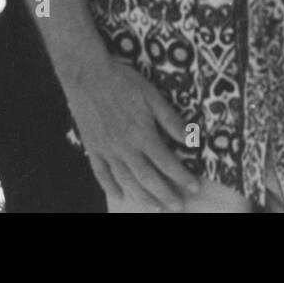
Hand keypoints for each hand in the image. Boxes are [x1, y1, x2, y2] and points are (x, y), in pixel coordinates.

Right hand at [65, 57, 198, 211]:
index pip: (167, 162)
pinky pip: (102, 174)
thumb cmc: (124, 82)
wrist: (88, 75)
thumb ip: (170, 120)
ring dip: (143, 197)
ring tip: (156, 207)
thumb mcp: (152, 95)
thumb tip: (189, 139)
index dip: (182, 177)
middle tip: (179, 207)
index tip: (194, 187)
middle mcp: (126, 148)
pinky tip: (120, 196)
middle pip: (149, 178)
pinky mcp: (92, 148)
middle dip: (166, 194)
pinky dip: (111, 188)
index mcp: (143, 134)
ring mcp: (107, 151)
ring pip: (127, 181)